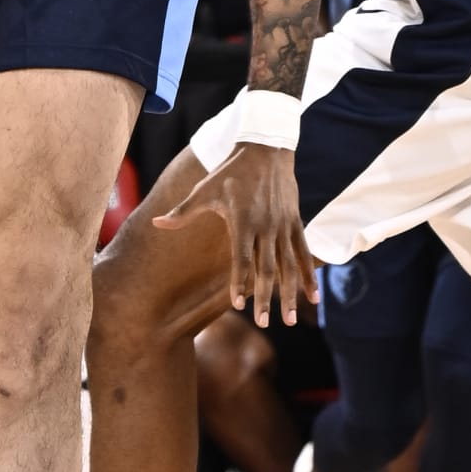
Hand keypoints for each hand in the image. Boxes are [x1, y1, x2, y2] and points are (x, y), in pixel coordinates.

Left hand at [153, 142, 319, 328]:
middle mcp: (266, 226)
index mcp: (243, 221)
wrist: (265, 147)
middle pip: (266, 268)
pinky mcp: (296, 222)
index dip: (239, 281)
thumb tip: (157, 224)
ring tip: (291, 321)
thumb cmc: (230, 172)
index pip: (241, 258)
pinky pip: (304, 253)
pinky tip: (314, 297)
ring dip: (290, 294)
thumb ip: (183, 212)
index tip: (237, 304)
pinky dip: (310, 276)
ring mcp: (283, 225)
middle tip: (264, 323)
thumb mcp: (204, 190)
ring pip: (289, 266)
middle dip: (265, 297)